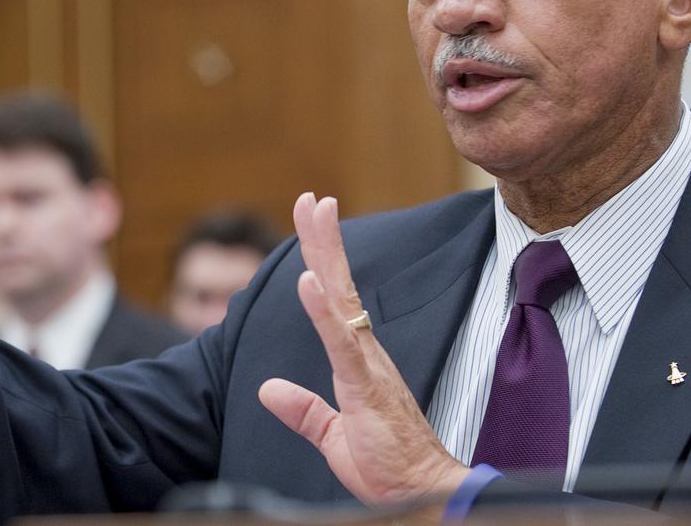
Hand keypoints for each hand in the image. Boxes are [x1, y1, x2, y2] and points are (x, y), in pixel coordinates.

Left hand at [259, 193, 469, 509]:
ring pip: (341, 299)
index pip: (334, 299)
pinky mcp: (365, 385)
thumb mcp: (333, 436)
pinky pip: (341, 340)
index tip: (312, 220)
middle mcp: (365, 351)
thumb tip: (269, 390)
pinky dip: (323, 309)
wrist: (421, 493)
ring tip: (315, 214)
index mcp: (357, 359)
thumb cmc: (389, 466)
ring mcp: (367, 364)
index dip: (321, 259)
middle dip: (323, 239)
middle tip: (312, 198)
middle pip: (339, 283)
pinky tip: (309, 281)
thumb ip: (304, 410)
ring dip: (325, 255)